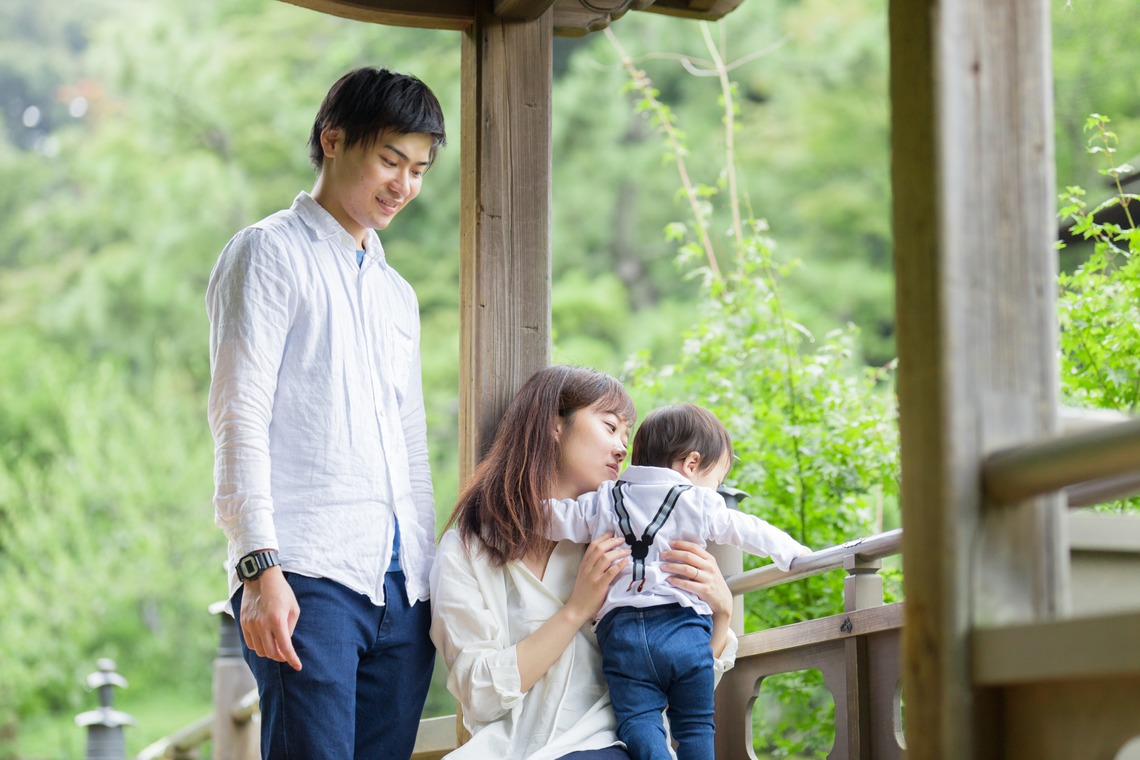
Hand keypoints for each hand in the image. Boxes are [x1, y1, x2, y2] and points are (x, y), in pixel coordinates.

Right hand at [239, 567, 301, 670]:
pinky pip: (250, 643)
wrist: (261, 577)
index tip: (298, 666)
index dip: (292, 660)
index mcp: (277, 620)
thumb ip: (290, 628)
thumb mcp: (293, 608)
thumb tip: (285, 643)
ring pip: (259, 650)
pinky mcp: (243, 623)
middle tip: (286, 654)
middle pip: (271, 653)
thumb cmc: (281, 591)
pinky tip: (265, 641)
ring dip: (269, 652)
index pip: (285, 648)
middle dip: (281, 657)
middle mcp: (262, 625)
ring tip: (276, 646)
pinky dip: (258, 647)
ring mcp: (250, 624)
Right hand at [565, 534, 629, 625]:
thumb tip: (607, 555)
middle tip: (623, 540)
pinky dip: (619, 565)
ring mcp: (593, 577)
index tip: (613, 533)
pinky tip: (626, 562)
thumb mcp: (584, 575)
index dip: (603, 537)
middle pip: (599, 549)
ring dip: (618, 552)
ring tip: (627, 551)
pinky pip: (610, 572)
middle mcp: (587, 568)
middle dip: (612, 542)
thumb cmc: (583, 593)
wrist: (577, 609)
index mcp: (584, 564)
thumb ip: (593, 566)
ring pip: (605, 558)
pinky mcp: (599, 586)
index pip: (592, 546)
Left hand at [663, 540, 733, 657]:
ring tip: (663, 567)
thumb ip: (697, 560)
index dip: (681, 544)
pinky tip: (669, 580)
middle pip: (688, 556)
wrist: (723, 600)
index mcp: (710, 559)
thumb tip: (677, 552)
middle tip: (663, 555)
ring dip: (672, 567)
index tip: (669, 543)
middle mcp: (709, 567)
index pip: (694, 547)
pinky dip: (677, 581)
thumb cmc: (712, 582)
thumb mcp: (708, 568)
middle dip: (673, 554)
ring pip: (687, 569)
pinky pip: (688, 584)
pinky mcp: (705, 590)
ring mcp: (708, 579)